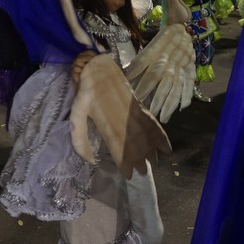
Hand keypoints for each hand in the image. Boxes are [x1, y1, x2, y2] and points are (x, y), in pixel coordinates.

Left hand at [69, 53, 170, 178]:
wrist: (98, 69)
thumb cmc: (85, 93)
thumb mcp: (76, 114)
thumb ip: (79, 139)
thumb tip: (89, 160)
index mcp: (107, 126)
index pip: (120, 152)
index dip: (125, 165)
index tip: (127, 175)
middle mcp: (124, 122)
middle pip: (136, 148)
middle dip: (140, 163)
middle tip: (142, 173)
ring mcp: (134, 115)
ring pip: (147, 138)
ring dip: (152, 153)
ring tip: (152, 164)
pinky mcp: (141, 107)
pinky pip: (154, 124)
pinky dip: (162, 137)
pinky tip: (166, 149)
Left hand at [125, 23, 195, 123]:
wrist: (181, 31)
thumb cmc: (160, 42)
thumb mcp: (147, 50)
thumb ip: (138, 65)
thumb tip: (125, 80)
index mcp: (155, 55)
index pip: (145, 71)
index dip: (139, 84)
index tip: (133, 98)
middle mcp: (168, 63)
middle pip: (160, 82)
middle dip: (154, 101)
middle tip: (148, 115)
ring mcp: (181, 68)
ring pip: (175, 87)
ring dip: (169, 104)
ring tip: (163, 118)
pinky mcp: (190, 71)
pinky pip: (189, 85)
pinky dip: (186, 97)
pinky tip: (182, 108)